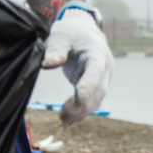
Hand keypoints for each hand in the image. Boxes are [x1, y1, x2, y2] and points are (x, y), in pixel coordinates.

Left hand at [44, 9, 113, 125]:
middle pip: (98, 91)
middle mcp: (105, 69)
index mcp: (97, 54)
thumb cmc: (71, 32)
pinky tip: (68, 122)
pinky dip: (81, 113)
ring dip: (81, 113)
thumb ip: (55, 50)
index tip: (77, 98)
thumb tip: (47, 65)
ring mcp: (103, 79)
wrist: (83, 30)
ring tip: (63, 121)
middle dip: (81, 106)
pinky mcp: (96, 86)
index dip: (88, 85)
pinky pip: (92, 102)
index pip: (96, 72)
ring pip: (96, 101)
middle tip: (61, 115)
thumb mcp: (60, 36)